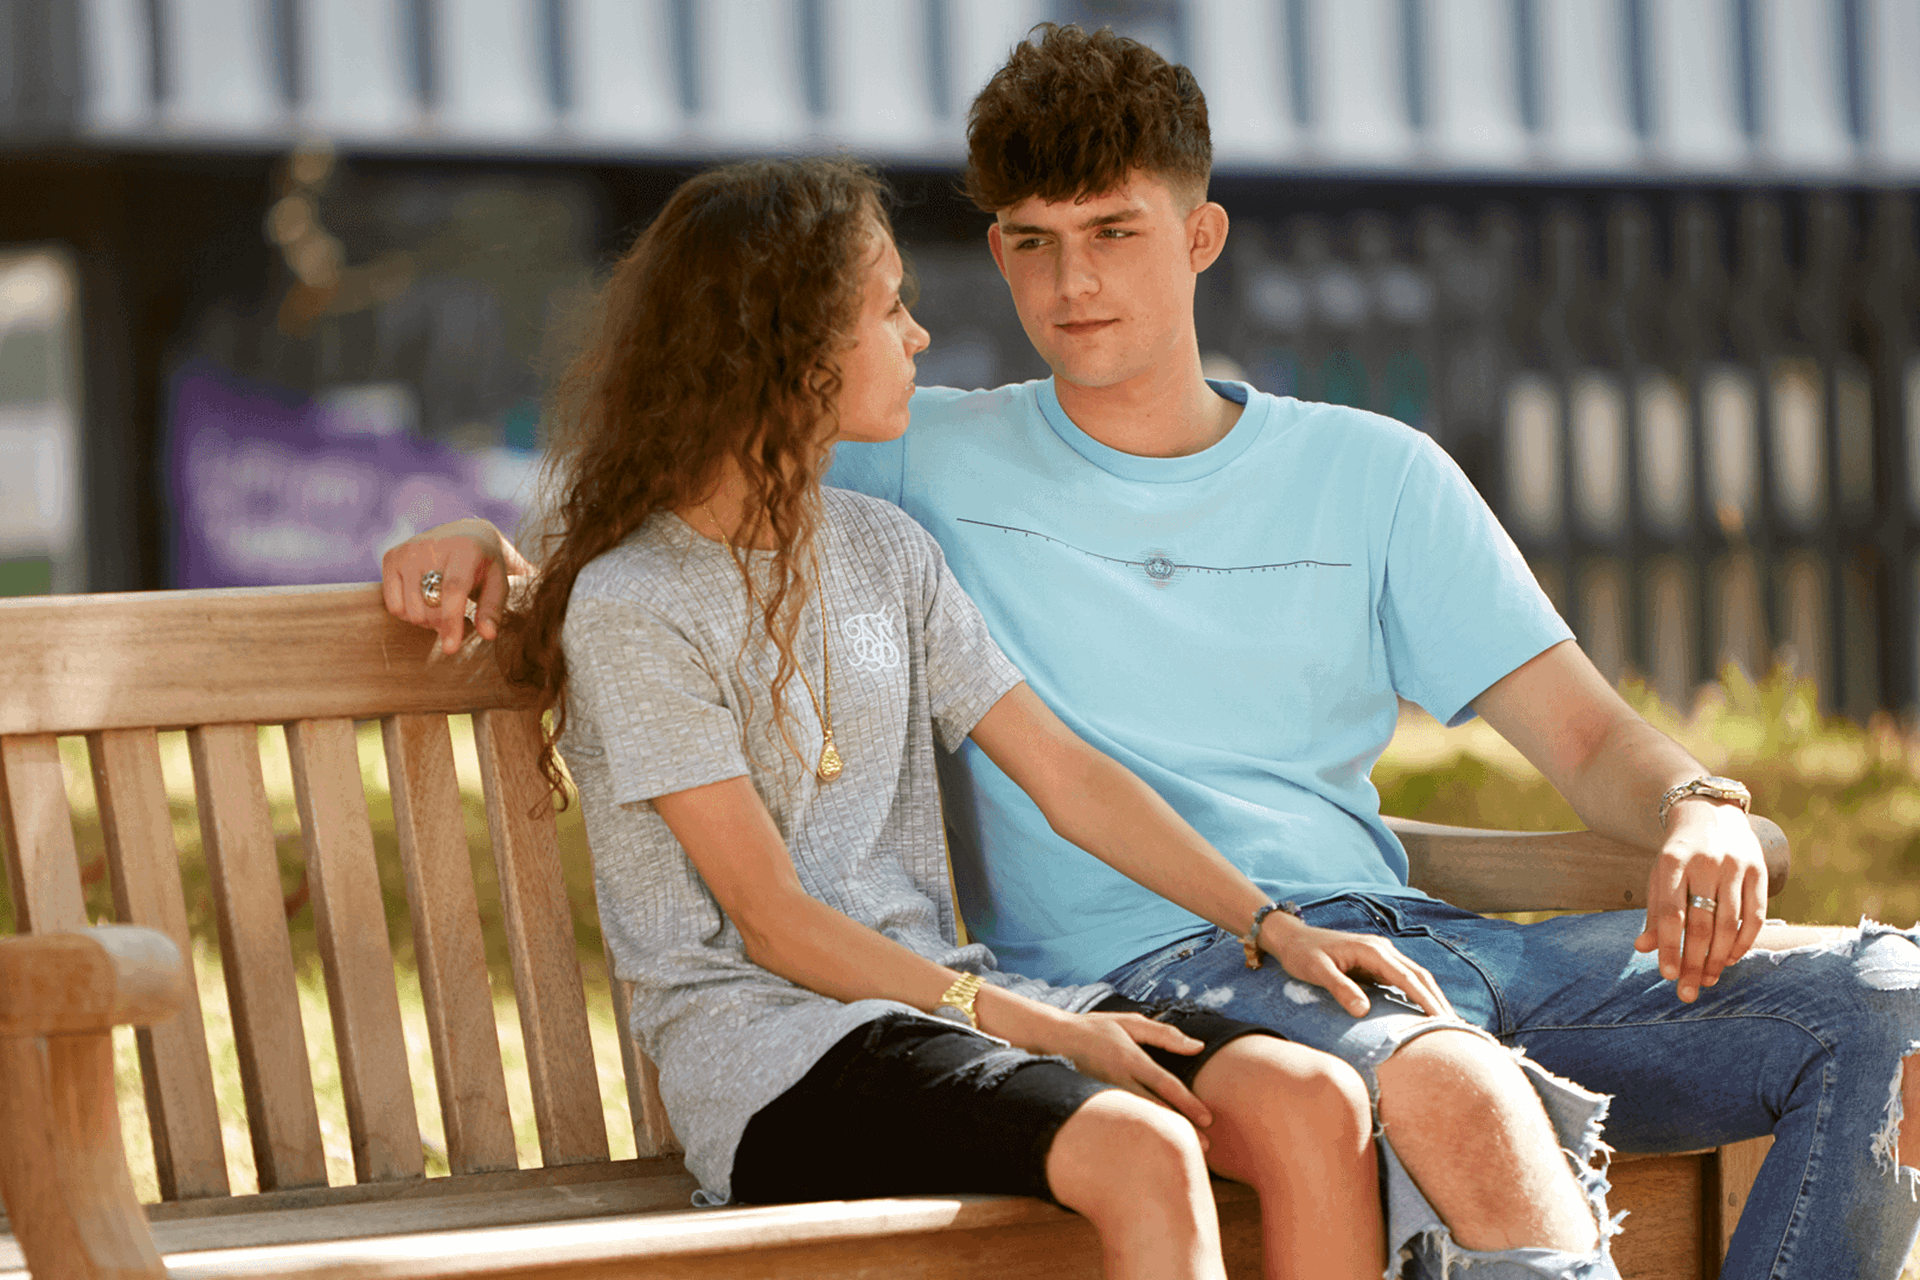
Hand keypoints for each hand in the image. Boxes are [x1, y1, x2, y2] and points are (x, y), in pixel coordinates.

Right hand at [380, 518, 532, 654]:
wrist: (465, 533)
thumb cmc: (484, 565)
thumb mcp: (498, 583)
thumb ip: (493, 608)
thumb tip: (488, 634)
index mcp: (465, 548)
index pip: (453, 589)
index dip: (451, 621)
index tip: (451, 648)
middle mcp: (431, 545)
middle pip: (429, 605)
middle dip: (443, 624)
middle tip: (458, 618)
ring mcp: (408, 550)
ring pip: (410, 610)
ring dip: (426, 621)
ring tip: (441, 609)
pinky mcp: (391, 557)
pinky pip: (393, 605)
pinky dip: (408, 614)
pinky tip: (423, 603)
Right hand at [1018, 1007, 1214, 1132]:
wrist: (1051, 1039)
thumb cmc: (1095, 1028)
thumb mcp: (1129, 1022)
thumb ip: (1164, 1034)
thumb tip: (1198, 1046)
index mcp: (1129, 1057)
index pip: (1165, 1084)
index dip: (1188, 1103)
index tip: (1208, 1119)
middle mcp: (1117, 1079)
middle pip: (1155, 1109)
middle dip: (1181, 1128)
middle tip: (1206, 1147)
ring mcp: (1103, 1094)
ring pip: (1138, 1120)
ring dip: (1162, 1135)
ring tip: (1182, 1152)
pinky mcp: (1092, 1106)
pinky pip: (1120, 1123)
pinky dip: (1139, 1134)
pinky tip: (1150, 1147)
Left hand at [1261, 916, 1454, 1019]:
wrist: (1290, 938)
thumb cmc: (1301, 954)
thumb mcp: (1317, 971)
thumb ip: (1340, 988)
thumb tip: (1363, 1010)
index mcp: (1372, 950)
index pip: (1408, 978)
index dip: (1426, 1000)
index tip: (1442, 1020)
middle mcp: (1382, 949)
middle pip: (1420, 976)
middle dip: (1438, 1000)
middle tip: (1455, 1028)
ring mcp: (1381, 954)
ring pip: (1415, 976)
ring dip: (1431, 997)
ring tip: (1445, 1023)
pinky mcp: (1376, 962)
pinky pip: (1403, 979)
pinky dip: (1418, 993)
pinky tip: (1423, 1011)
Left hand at [1634, 801, 1766, 1001]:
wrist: (1710, 813)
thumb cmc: (1679, 856)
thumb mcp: (1660, 876)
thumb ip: (1654, 912)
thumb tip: (1642, 948)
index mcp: (1673, 862)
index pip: (1671, 913)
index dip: (1669, 947)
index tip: (1667, 976)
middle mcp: (1705, 863)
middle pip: (1701, 924)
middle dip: (1694, 962)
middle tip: (1688, 992)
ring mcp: (1735, 866)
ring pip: (1729, 923)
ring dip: (1718, 958)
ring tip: (1707, 979)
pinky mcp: (1759, 871)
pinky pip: (1755, 915)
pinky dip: (1744, 942)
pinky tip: (1731, 959)